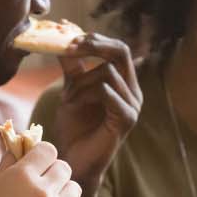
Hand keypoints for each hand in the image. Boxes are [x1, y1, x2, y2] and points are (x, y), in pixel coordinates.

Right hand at [0, 142, 79, 196]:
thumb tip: (15, 153)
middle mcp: (42, 193)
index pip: (48, 150)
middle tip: (38, 181)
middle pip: (63, 168)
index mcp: (21, 177)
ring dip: (61, 191)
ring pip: (73, 190)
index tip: (34, 161)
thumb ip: (2, 169)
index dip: (40, 154)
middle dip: (51, 171)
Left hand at [51, 33, 141, 178]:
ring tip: (65, 98)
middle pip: (121, 52)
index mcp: (124, 82)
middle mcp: (133, 91)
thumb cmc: (74, 128)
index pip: (117, 48)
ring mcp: (133, 106)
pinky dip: (86, 93)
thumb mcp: (71, 90)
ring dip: (81, 82)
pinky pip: (108, 92)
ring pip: (108, 72)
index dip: (95, 39)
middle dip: (93, 46)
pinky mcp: (127, 119)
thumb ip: (72, 66)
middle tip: (69, 48)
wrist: (73, 161)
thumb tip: (63, 37)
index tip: (68, 35)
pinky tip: (72, 104)